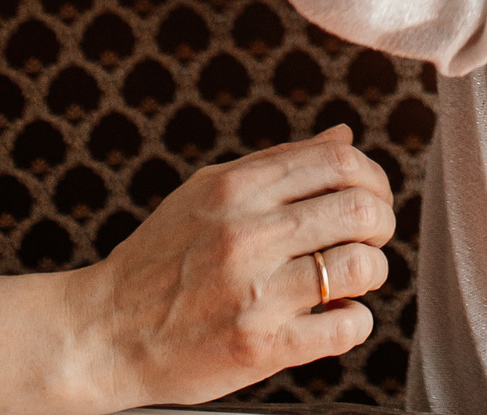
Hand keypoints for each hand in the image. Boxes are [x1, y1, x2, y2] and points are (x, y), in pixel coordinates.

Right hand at [61, 125, 396, 409]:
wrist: (105, 332)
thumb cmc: (158, 261)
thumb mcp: (207, 194)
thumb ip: (279, 164)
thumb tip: (344, 138)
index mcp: (236, 189)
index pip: (341, 162)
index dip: (373, 178)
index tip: (370, 197)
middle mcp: (248, 234)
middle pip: (361, 209)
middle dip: (381, 224)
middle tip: (370, 238)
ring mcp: (257, 293)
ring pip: (363, 267)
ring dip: (372, 272)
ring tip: (351, 279)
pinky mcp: (262, 347)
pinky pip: (346, 327)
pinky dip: (355, 322)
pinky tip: (334, 318)